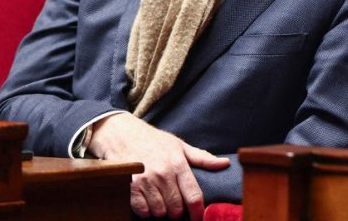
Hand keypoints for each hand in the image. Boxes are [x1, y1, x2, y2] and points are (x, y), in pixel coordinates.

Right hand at [88, 113, 229, 219]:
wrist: (122, 134)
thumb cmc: (154, 140)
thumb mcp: (179, 145)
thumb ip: (202, 158)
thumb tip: (225, 163)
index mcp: (178, 163)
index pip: (194, 196)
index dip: (199, 212)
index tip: (199, 217)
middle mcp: (163, 173)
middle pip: (177, 208)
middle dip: (177, 210)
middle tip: (174, 202)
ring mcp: (146, 181)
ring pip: (160, 212)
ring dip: (161, 210)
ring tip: (159, 198)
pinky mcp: (130, 187)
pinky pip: (143, 211)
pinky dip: (146, 210)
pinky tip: (147, 200)